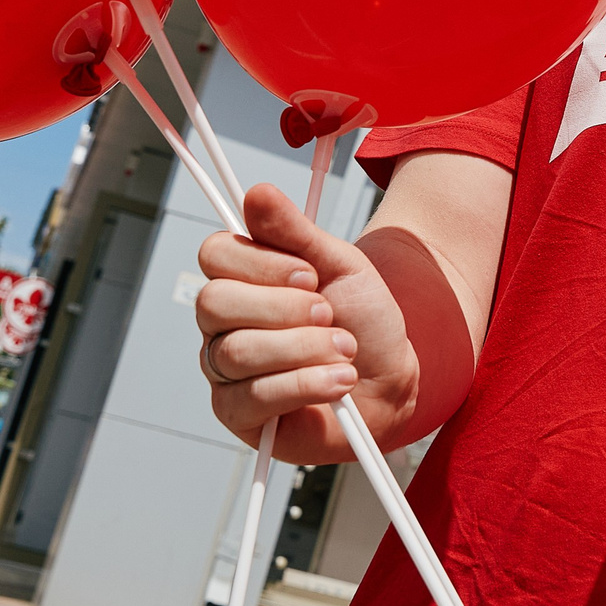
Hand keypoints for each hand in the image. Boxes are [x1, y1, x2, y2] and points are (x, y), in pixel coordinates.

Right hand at [194, 182, 419, 463]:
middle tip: (330, 313)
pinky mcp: (237, 414)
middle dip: (285, 308)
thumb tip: (257, 192)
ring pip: (237, 351)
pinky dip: (307, 384)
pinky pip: (253, 397)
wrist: (391, 379)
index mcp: (242, 278)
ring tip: (345, 350)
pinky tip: (340, 380)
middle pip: (214, 302)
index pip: (214, 254)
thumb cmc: (361, 320)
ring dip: (305, 348)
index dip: (261, 262)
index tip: (310, 274)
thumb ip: (296, 232)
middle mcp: (222, 323)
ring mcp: (224, 370)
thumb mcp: (339, 264)